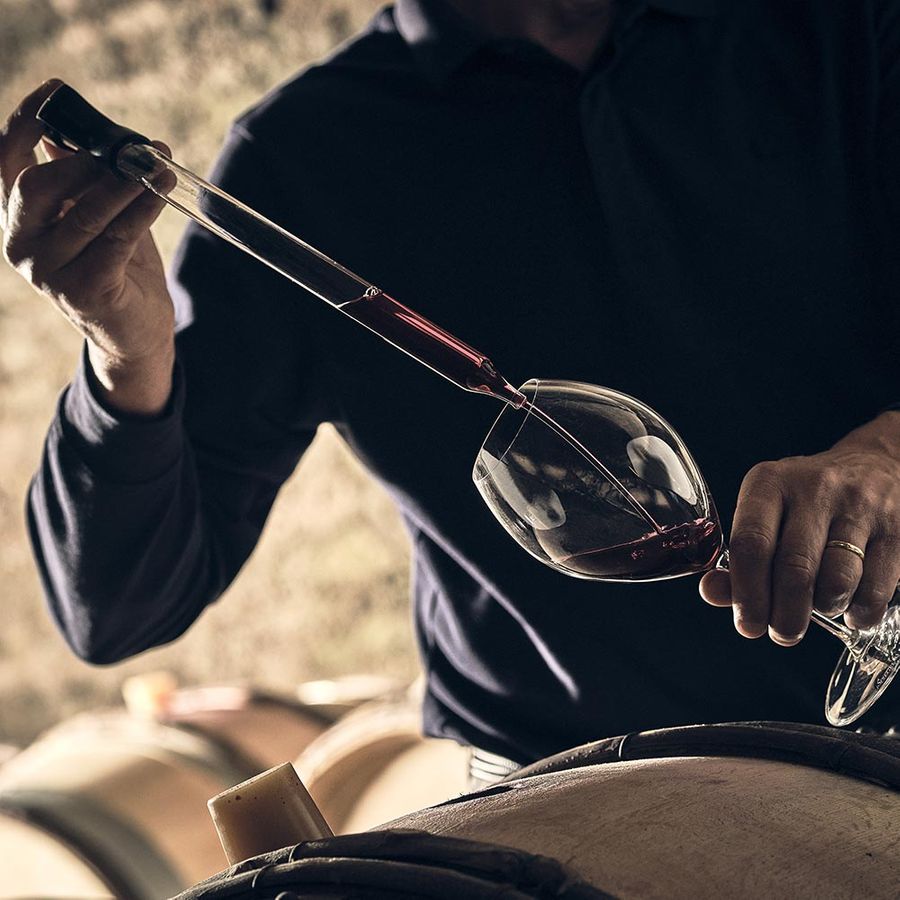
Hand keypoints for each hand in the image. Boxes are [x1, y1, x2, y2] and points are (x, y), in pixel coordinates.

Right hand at [0, 80, 174, 413]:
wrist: (135, 335)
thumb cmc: (118, 269)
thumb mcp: (94, 218)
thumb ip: (81, 180)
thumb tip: (70, 129)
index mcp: (17, 221)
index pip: (5, 162)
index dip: (25, 121)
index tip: (56, 90)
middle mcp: (21, 246)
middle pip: (39, 186)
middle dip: (87, 158)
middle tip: (132, 147)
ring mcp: (48, 273)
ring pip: (84, 213)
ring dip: (125, 183)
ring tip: (158, 163)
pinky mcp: (85, 292)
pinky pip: (116, 239)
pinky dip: (141, 211)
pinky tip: (160, 194)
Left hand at [700, 411, 899, 642]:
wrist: (877, 465)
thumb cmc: (807, 500)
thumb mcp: (767, 512)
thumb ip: (740, 557)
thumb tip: (712, 593)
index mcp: (769, 483)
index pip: (752, 544)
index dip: (747, 593)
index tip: (748, 624)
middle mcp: (814, 489)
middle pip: (795, 568)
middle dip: (785, 614)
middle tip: (782, 633)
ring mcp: (859, 507)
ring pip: (837, 581)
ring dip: (824, 609)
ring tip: (818, 607)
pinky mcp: (898, 529)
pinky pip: (877, 588)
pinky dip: (860, 611)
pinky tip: (850, 606)